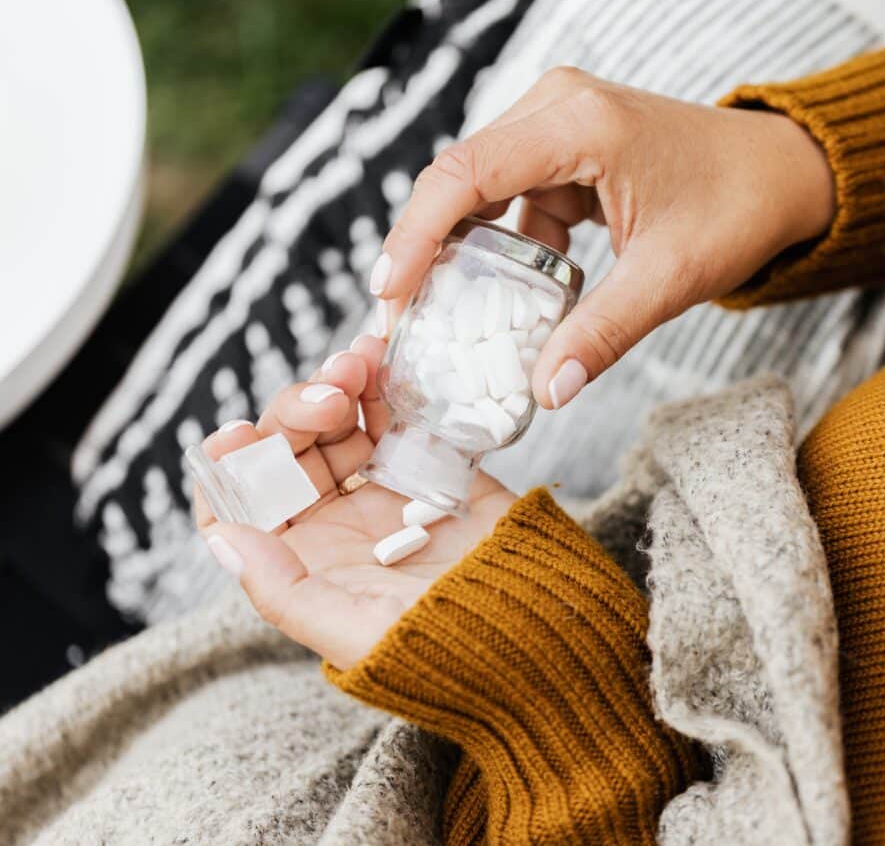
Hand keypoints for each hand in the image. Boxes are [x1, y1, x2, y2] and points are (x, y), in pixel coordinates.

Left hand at [195, 335, 516, 668]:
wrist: (536, 630)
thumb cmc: (443, 648)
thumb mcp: (351, 633)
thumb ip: (282, 590)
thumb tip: (224, 540)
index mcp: (305, 563)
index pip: (243, 507)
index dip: (230, 469)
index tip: (237, 434)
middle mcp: (336, 523)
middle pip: (290, 451)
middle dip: (298, 410)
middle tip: (331, 392)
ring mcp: (384, 490)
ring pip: (340, 424)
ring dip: (338, 385)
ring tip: (359, 361)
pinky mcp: (432, 465)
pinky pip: (399, 415)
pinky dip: (387, 383)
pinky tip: (383, 359)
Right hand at [372, 67, 834, 408]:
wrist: (783, 173)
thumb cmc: (738, 208)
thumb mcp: (670, 278)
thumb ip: (603, 333)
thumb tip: (545, 391)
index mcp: (580, 123)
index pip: (466, 174)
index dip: (416, 234)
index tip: (390, 294)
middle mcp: (558, 106)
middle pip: (460, 177)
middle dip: (428, 250)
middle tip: (401, 320)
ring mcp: (559, 121)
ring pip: (481, 189)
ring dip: (464, 252)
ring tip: (440, 318)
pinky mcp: (566, 146)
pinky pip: (513, 197)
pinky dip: (504, 247)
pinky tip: (501, 297)